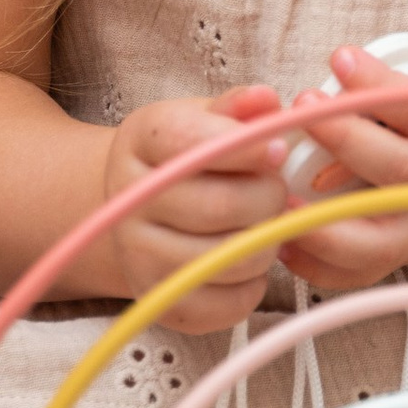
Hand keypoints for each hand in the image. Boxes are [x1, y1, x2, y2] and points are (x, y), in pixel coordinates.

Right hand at [97, 88, 294, 329]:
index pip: (194, 143)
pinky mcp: (157, 301)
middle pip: (222, 207)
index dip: (249, 149)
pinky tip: (247, 257)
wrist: (138, 207)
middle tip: (276, 191)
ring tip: (263, 223)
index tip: (279, 149)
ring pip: (231, 259)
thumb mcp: (207, 117)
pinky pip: (227, 305)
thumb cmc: (188, 156)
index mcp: (142, 141)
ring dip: (267, 242)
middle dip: (270, 198)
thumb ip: (241, 108)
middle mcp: (128, 201)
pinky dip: (254, 285)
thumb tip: (267, 102)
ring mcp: (137, 256)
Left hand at [282, 0, 407, 281]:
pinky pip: (369, 266)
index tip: (342, 57)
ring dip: (324, 213)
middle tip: (302, 104)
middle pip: (397, 169)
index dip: (381, 87)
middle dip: (343, 138)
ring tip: (278, 180)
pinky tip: (286, 232)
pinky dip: (324, 260)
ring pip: (380, 231)